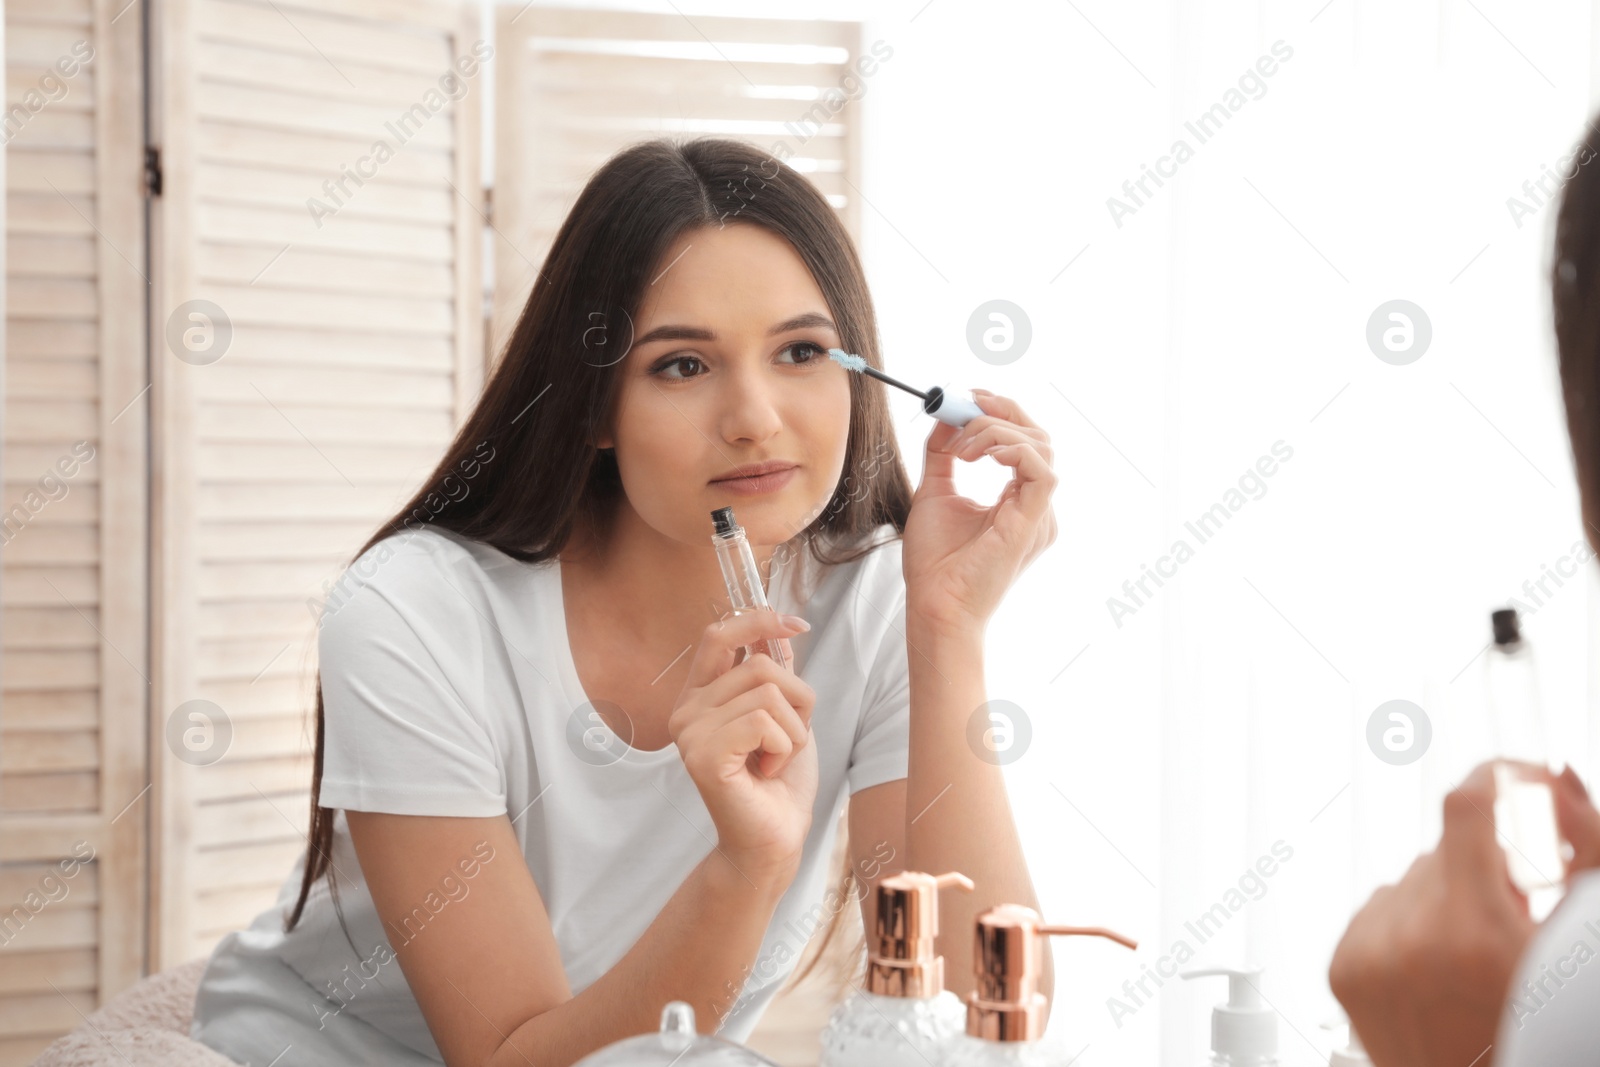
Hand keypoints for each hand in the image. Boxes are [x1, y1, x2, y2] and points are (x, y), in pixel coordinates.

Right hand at [668, 610, 817, 888]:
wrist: (774, 841)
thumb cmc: (779, 784)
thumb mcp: (784, 716)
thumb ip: (773, 675)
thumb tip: (777, 630)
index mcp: (700, 697)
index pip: (719, 635)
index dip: (759, 620)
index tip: (798, 625)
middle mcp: (686, 711)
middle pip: (760, 665)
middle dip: (798, 701)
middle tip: (788, 741)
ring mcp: (690, 734)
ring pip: (769, 693)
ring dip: (793, 730)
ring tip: (776, 760)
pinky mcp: (703, 756)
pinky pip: (763, 721)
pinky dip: (783, 746)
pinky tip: (768, 771)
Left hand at [903, 391, 1056, 634]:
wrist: (934, 606)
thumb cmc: (935, 565)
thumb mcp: (935, 493)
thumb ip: (943, 455)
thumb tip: (945, 417)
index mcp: (1017, 502)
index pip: (1024, 441)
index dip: (1001, 412)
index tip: (968, 397)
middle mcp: (1034, 507)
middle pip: (1039, 437)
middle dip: (1002, 411)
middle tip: (966, 404)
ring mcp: (1039, 516)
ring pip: (1041, 447)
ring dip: (998, 432)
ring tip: (964, 447)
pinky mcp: (1034, 523)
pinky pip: (1042, 471)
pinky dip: (1012, 451)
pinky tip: (979, 456)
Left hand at [1328, 760, 1599, 1066]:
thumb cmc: (1536, 1027)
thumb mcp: (1575, 940)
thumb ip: (1581, 851)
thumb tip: (1555, 778)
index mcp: (1472, 930)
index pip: (1466, 807)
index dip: (1494, 778)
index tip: (1511, 775)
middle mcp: (1409, 939)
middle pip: (1444, 852)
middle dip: (1482, 872)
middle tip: (1507, 926)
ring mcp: (1368, 954)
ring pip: (1410, 880)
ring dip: (1444, 902)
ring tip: (1469, 958)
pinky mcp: (1342, 967)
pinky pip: (1378, 909)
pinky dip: (1408, 926)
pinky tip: (1434, 968)